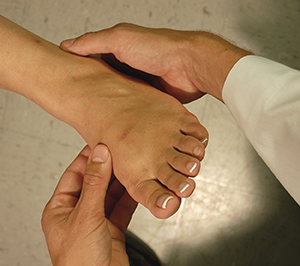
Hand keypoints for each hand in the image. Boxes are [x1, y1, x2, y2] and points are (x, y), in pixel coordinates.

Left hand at [42, 144, 136, 265]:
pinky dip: (130, 197)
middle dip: (108, 168)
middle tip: (120, 152)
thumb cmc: (79, 262)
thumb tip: (99, 156)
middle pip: (95, 182)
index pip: (75, 174)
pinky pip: (122, 207)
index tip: (101, 143)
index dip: (88, 158)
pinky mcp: (112, 228)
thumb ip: (95, 184)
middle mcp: (78, 213)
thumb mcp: (86, 216)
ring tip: (131, 166)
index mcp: (61, 208)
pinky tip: (136, 187)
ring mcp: (96, 220)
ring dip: (121, 182)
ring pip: (110, 194)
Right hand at [61, 23, 251, 102]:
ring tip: (92, 115)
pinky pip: (132, 106)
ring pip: (117, 96)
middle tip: (75, 103)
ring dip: (108, 103)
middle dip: (92, 90)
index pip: (92, 60)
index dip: (78, 69)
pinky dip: (124, 111)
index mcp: (119, 51)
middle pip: (103, 81)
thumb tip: (67, 45)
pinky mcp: (149, 99)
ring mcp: (139, 84)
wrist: (189, 66)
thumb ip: (94, 42)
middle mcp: (127, 68)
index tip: (64, 80)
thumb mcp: (121, 39)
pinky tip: (114, 119)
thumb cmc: (159, 48)